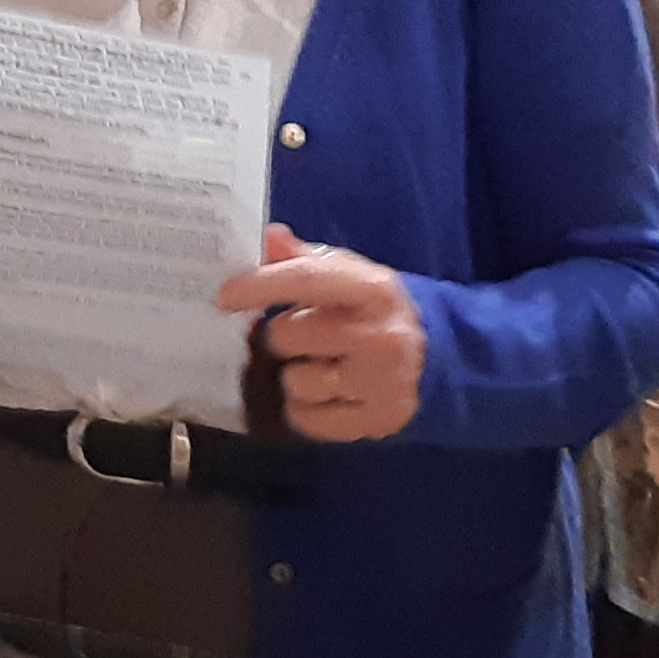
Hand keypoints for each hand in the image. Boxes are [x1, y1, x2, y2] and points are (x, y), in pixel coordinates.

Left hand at [220, 225, 425, 442]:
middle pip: (290, 335)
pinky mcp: (377, 421)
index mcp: (374, 289)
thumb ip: (303, 259)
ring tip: (321, 366)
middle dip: (285, 335)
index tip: (224, 296)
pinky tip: (328, 395)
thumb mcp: (347, 277)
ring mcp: (383, 383)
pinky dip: (306, 410)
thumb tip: (268, 236)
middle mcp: (382, 336)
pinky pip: (307, 420)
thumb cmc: (372, 313)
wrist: (434, 360)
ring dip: (296, 376)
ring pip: (295, 382)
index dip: (261, 285)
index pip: (309, 280)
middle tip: (303, 336)